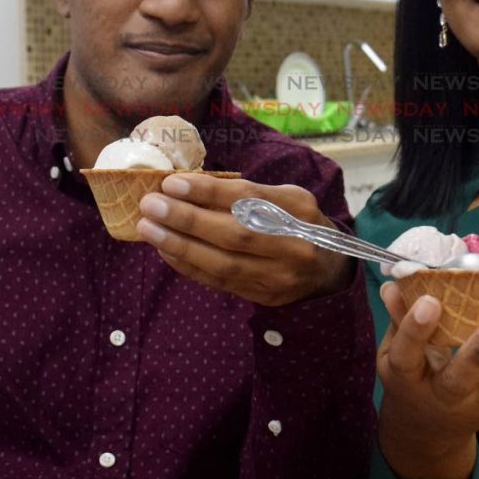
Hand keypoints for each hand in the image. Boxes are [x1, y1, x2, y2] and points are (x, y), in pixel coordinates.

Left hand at [135, 174, 353, 305]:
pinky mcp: (261, 296)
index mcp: (299, 212)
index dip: (208, 192)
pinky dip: (188, 265)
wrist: (329, 270)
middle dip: (186, 219)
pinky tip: (165, 250)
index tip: (172, 182)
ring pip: (222, 264)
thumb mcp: (288, 198)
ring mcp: (277, 277)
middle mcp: (292, 246)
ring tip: (148, 228)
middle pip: (233, 234)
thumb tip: (194, 185)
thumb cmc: (300, 223)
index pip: (248, 200)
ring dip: (179, 245)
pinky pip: (218, 282)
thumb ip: (250, 193)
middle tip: (150, 204)